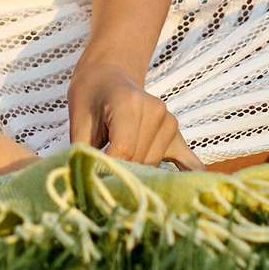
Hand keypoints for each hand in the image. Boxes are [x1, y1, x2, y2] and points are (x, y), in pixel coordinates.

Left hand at [67, 61, 202, 169]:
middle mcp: (156, 111)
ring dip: (136, 172)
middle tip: (102, 172)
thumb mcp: (78, 118)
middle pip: (139, 160)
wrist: (108, 77)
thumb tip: (84, 179)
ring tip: (119, 162)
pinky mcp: (177, 135)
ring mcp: (170, 123)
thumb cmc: (90, 96)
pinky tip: (189, 192)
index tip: (94, 177)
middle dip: (120, 171)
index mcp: (129, 102)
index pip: (124, 150)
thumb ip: (82, 149)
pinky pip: (190, 163)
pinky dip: (188, 177)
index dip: (108, 167)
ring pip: (153, 166)